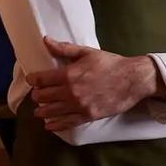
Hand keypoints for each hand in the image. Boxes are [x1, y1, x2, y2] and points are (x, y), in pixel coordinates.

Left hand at [26, 36, 161, 130]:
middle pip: (43, 97)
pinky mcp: (87, 116)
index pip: (41, 79)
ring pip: (51, 112)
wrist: (132, 80)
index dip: (33, 80)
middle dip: (37, 95)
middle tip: (38, 94)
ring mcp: (78, 106)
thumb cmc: (111, 64)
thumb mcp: (87, 52)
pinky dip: (55, 125)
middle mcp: (70, 92)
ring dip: (42, 111)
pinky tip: (49, 125)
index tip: (33, 80)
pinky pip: (65, 123)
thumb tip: (45, 40)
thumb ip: (64, 48)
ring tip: (40, 110)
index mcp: (68, 75)